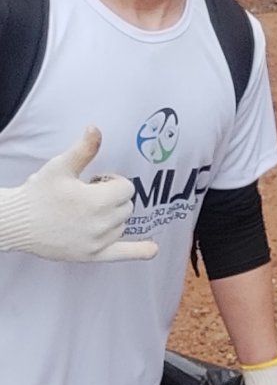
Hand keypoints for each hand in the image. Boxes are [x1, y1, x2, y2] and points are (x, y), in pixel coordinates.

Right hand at [0, 127, 157, 262]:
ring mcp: (96, 242)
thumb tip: (96, 128)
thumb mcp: (61, 166)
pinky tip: (152, 249)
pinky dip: (138, 251)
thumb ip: (84, 149)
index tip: (95, 182)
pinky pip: (121, 254)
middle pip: (127, 206)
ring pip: (122, 225)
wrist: (17, 222)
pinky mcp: (90, 255)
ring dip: (114, 217)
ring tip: (87, 212)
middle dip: (113, 198)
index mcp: (97, 200)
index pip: (126, 187)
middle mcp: (101, 223)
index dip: (112, 181)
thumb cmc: (38, 193)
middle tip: (88, 196)